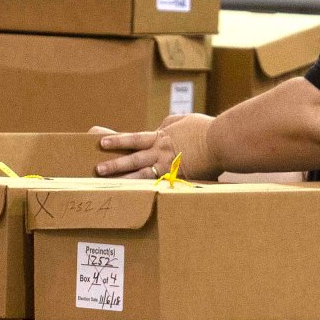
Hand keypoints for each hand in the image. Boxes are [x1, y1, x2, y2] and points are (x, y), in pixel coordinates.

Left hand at [92, 113, 220, 180]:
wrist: (221, 140)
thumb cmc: (207, 129)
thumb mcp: (185, 120)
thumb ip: (171, 122)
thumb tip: (162, 126)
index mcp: (162, 136)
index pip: (134, 138)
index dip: (117, 140)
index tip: (101, 142)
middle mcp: (161, 151)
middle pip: (133, 157)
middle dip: (114, 163)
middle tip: (98, 169)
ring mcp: (169, 166)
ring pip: (141, 174)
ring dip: (124, 179)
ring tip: (111, 185)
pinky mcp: (178, 178)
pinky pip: (159, 186)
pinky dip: (147, 191)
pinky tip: (136, 199)